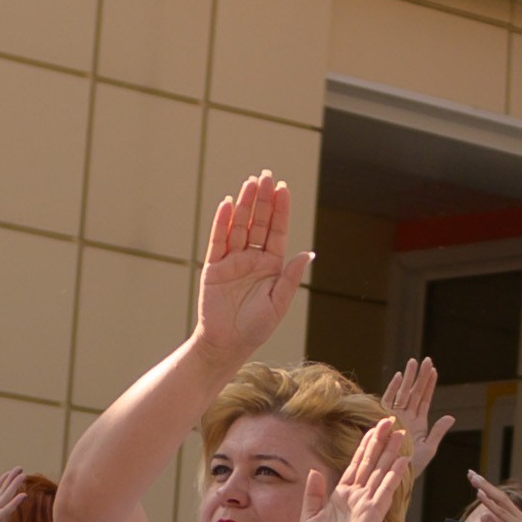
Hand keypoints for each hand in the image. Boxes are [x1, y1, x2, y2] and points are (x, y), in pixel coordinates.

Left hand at [0, 467, 25, 521]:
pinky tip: (23, 495)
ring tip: (23, 474)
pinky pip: (4, 511)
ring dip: (14, 486)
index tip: (8, 474)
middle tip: (20, 469)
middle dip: (11, 481)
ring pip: (5, 498)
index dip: (1, 483)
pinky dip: (14, 503)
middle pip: (2, 493)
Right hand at [195, 171, 308, 361]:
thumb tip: (308, 253)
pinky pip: (218, 241)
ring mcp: (232, 261)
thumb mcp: (279, 303)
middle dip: (263, 199)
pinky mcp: (213, 267)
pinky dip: (221, 223)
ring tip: (249, 182)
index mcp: (271, 266)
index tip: (283, 188)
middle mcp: (252, 259)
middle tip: (266, 176)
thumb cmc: (255, 328)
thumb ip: (291, 277)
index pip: (277, 231)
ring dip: (244, 204)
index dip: (281, 210)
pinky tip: (227, 204)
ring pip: (239, 226)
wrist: (227, 345)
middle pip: (258, 223)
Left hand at [298, 416, 408, 521]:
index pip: (356, 465)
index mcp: (341, 496)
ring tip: (402, 433)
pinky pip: (384, 490)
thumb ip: (313, 494)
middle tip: (392, 420)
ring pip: (381, 471)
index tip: (374, 428)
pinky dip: (393, 474)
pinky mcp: (372, 514)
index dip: (365, 445)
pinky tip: (401, 459)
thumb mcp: (309, 518)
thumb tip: (314, 471)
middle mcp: (357, 497)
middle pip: (371, 462)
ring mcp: (367, 504)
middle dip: (381, 440)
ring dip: (391, 451)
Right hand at [380, 358, 454, 484]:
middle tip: (426, 360)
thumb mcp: (429, 449)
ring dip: (409, 378)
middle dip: (420, 377)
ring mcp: (395, 417)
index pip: (425, 400)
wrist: (393, 474)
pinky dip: (393, 389)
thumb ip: (438, 431)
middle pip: (414, 392)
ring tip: (414, 362)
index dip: (429, 385)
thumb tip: (451, 417)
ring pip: (403, 393)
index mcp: (418, 423)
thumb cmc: (410, 467)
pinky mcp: (383, 419)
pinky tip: (399, 377)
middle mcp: (406, 417)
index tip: (434, 370)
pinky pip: (388, 401)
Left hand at [464, 470, 521, 521]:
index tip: (474, 482)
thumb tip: (483, 515)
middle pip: (499, 496)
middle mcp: (519, 517)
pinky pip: (502, 513)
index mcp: (516, 520)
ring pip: (500, 500)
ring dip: (486, 488)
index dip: (486, 490)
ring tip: (473, 478)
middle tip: (470, 473)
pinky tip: (480, 494)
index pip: (499, 501)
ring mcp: (521, 521)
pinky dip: (491, 503)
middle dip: (484, 483)